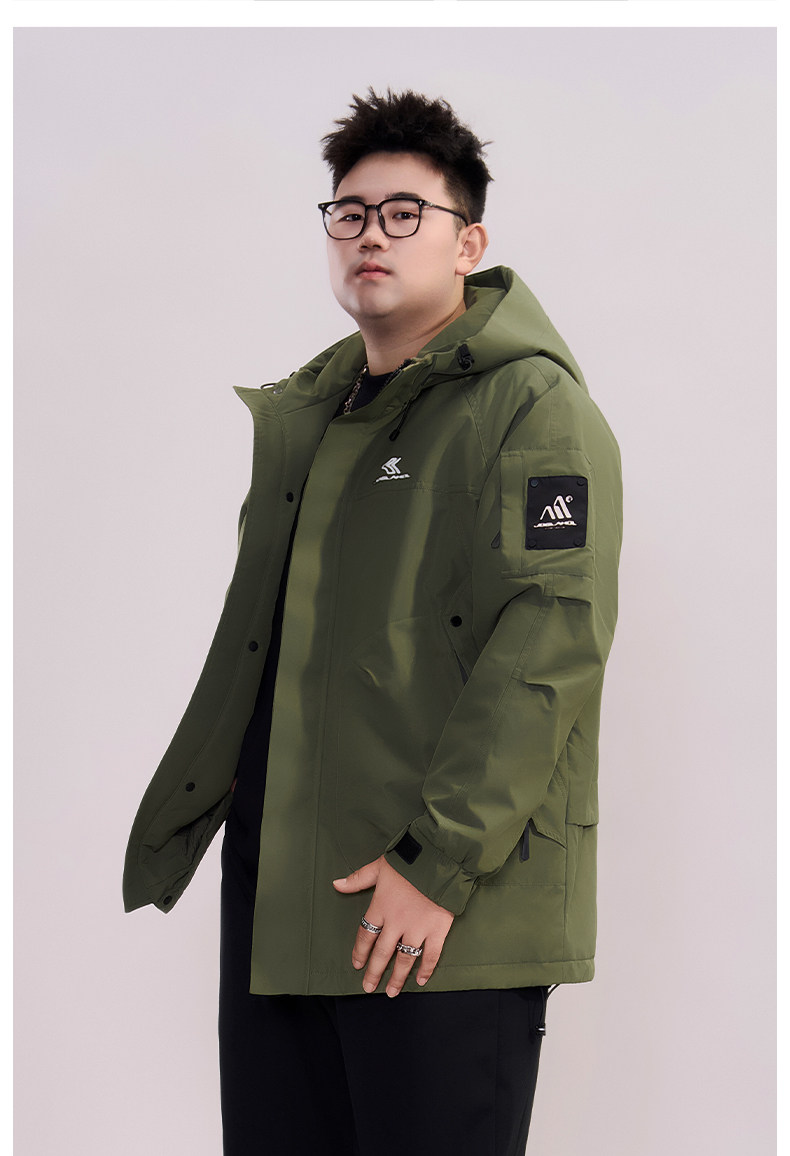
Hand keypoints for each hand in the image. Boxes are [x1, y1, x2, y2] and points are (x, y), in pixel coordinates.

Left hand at [332, 856, 453, 996]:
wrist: (438, 860)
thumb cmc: (407, 862)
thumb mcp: (378, 867)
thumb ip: (358, 879)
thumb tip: (336, 884)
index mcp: (381, 907)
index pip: (366, 935)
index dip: (360, 952)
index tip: (357, 965)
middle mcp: (396, 923)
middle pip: (382, 953)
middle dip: (374, 972)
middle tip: (368, 987)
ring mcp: (418, 929)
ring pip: (405, 959)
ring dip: (397, 977)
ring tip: (391, 992)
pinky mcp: (437, 930)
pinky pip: (431, 955)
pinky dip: (426, 969)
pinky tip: (421, 981)